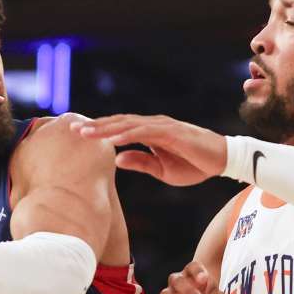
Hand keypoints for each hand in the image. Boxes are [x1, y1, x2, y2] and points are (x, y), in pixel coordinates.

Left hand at [72, 114, 226, 185]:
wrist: (222, 161)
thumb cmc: (193, 164)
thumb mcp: (161, 169)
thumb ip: (140, 162)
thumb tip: (116, 159)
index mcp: (149, 133)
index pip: (118, 130)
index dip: (98, 132)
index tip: (78, 136)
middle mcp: (153, 125)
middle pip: (118, 123)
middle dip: (95, 127)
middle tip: (71, 130)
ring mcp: (162, 126)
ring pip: (128, 125)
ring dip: (105, 129)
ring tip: (85, 134)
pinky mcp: (172, 132)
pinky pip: (145, 132)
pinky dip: (127, 135)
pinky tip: (112, 140)